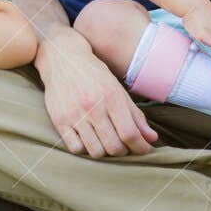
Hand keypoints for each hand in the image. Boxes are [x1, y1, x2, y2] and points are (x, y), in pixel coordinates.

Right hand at [38, 35, 158, 157]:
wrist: (62, 58)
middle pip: (114, 147)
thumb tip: (151, 138)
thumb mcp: (117, 89)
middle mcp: (92, 107)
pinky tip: (87, 139)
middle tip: (124, 144)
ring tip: (105, 141)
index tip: (144, 149)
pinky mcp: (59, 120)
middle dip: (123, 151)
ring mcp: (74, 115)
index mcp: (111, 97)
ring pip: (95, 152)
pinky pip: (75, 149)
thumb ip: (135, 115)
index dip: (141, 147)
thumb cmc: (93, 74)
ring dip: (104, 151)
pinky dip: (84, 148)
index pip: (130, 134)